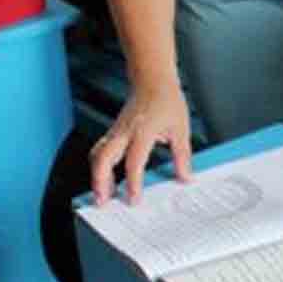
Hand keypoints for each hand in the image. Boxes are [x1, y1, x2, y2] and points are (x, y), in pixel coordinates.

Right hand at [89, 84, 192, 205]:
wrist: (153, 80)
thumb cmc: (166, 100)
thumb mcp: (181, 129)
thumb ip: (182, 156)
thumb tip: (185, 177)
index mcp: (143, 131)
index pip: (134, 161)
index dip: (133, 182)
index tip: (133, 199)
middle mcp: (125, 131)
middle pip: (103, 158)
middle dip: (100, 181)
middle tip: (103, 201)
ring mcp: (116, 131)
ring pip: (97, 155)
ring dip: (96, 175)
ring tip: (102, 194)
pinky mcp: (113, 132)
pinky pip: (100, 150)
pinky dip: (99, 166)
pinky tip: (106, 177)